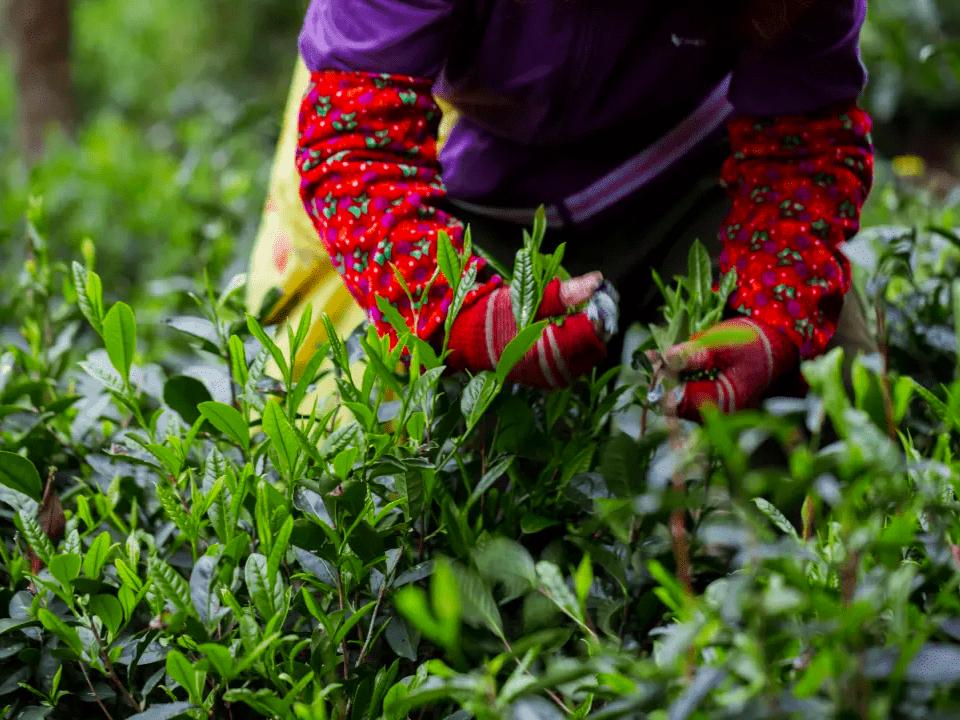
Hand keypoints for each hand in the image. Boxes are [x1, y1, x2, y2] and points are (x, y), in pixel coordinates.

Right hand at [448, 272, 609, 387]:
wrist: (467, 344)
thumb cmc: (493, 318)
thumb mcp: (527, 298)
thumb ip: (564, 292)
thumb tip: (597, 280)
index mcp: (549, 351)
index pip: (593, 331)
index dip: (601, 309)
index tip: (600, 291)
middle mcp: (554, 371)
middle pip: (596, 344)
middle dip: (597, 321)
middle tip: (590, 300)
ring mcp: (553, 378)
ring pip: (589, 354)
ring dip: (588, 332)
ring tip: (576, 313)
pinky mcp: (550, 380)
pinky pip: (576, 362)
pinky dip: (577, 344)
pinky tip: (567, 328)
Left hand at [655, 318, 796, 418]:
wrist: (782, 350)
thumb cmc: (757, 345)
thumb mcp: (725, 343)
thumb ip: (695, 353)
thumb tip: (667, 358)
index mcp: (725, 403)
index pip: (681, 401)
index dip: (662, 381)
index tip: (650, 361)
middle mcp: (720, 416)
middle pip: (678, 404)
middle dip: (662, 380)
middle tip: (648, 358)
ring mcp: (717, 413)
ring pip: (681, 400)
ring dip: (668, 379)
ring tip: (652, 358)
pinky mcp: (714, 405)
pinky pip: (689, 396)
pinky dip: (678, 379)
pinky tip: (666, 362)